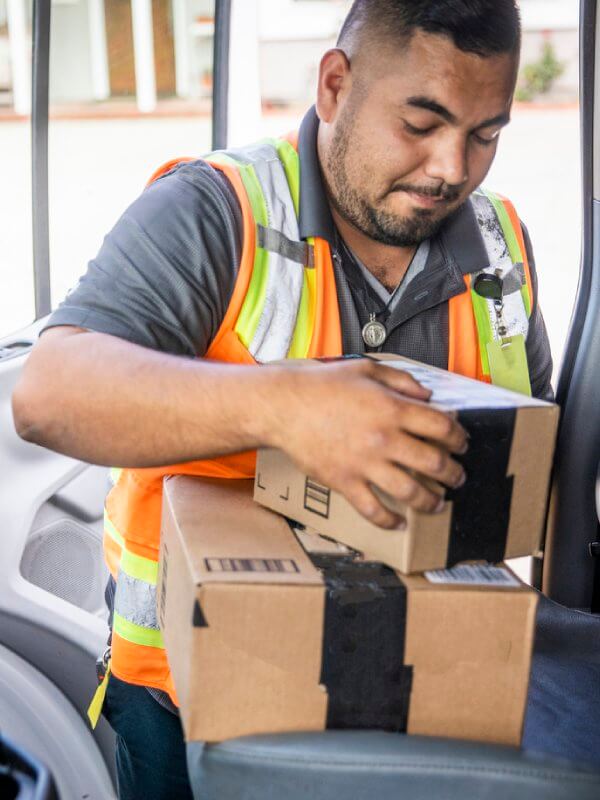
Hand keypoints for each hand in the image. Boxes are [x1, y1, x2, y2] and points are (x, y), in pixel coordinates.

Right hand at [266, 359, 467, 528]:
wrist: (284, 406)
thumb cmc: (322, 385)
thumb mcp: (366, 370)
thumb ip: (401, 380)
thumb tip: (428, 396)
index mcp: (392, 408)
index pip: (442, 426)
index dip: (459, 437)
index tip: (461, 443)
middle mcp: (383, 438)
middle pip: (434, 463)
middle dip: (454, 473)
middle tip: (458, 477)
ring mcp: (364, 463)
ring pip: (410, 492)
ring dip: (431, 501)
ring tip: (438, 503)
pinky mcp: (344, 482)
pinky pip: (372, 510)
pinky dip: (389, 521)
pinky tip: (399, 522)